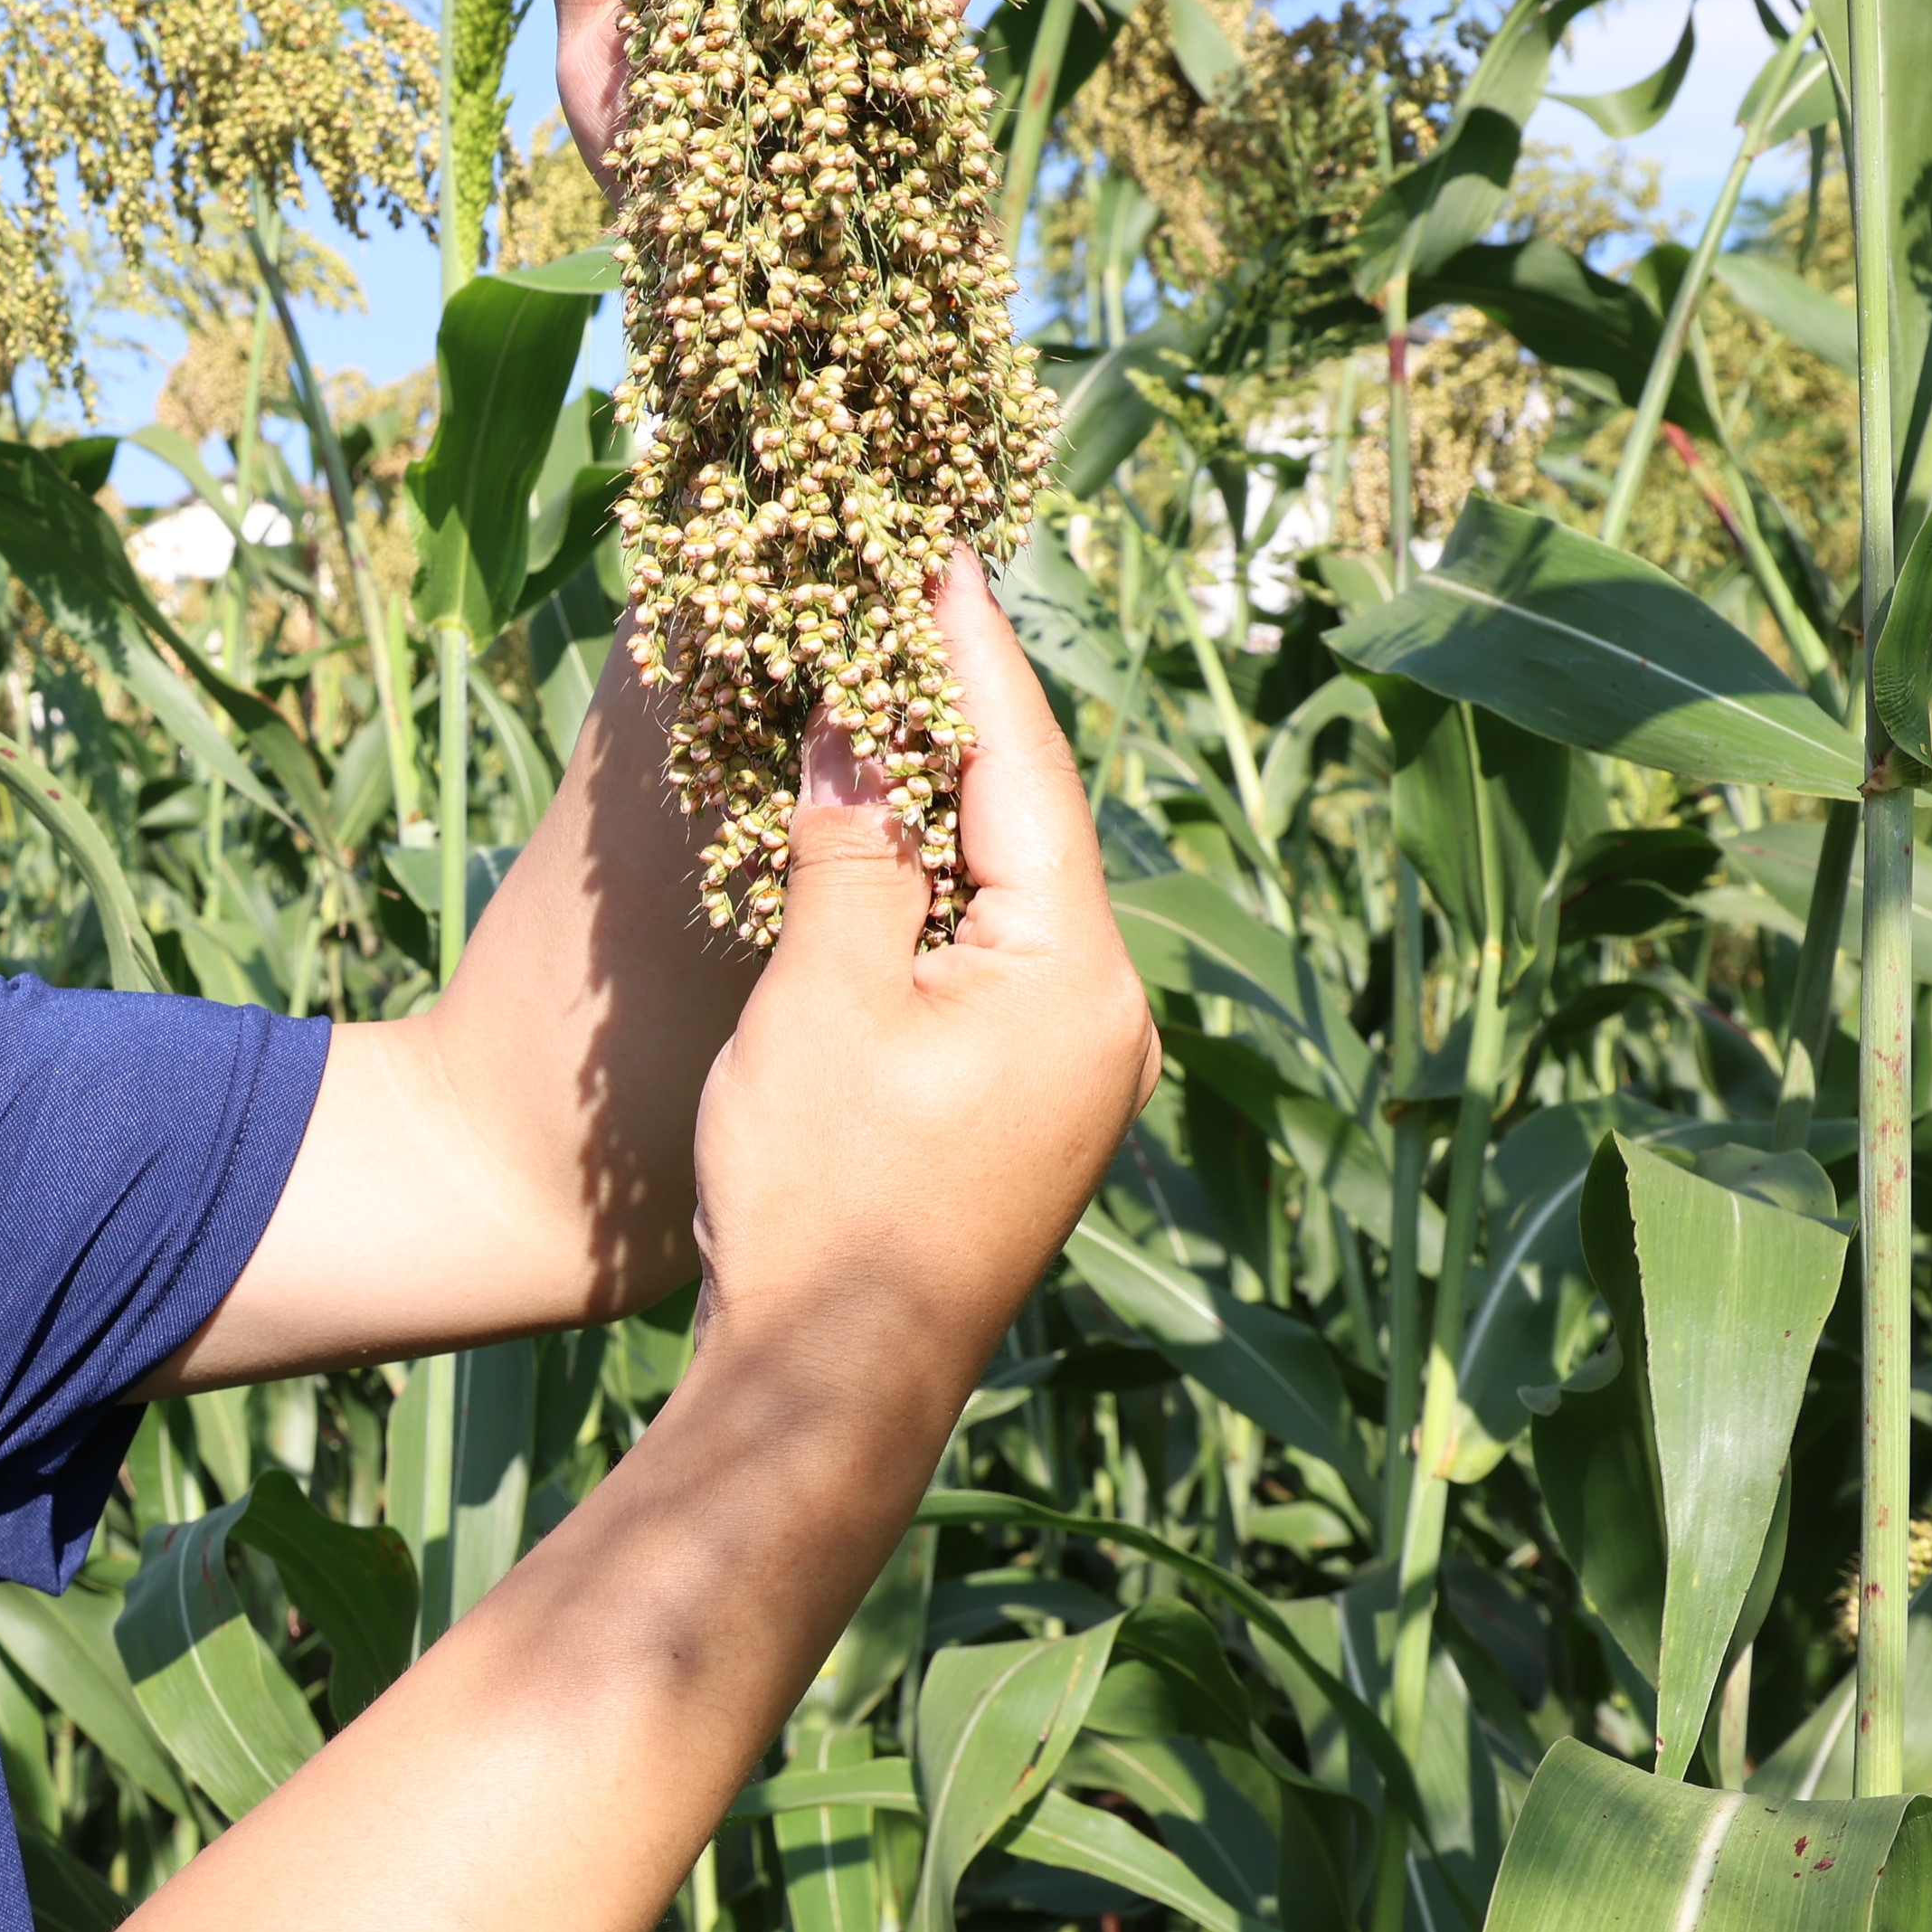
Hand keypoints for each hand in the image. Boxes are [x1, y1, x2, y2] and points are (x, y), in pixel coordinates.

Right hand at [681, 557, 1157, 1473]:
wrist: (830, 1379)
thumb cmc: (822, 1191)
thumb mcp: (824, 996)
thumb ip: (855, 846)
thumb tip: (860, 716)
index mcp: (1076, 975)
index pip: (1026, 768)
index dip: (972, 654)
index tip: (937, 552)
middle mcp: (1109, 1013)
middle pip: (1034, 819)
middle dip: (963, 711)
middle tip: (907, 593)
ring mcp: (1081, 1066)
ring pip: (1015, 886)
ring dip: (949, 796)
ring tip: (886, 688)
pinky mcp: (1036, 1103)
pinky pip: (999, 952)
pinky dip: (945, 883)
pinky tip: (891, 836)